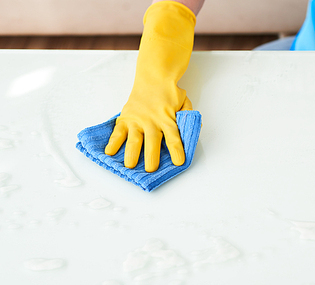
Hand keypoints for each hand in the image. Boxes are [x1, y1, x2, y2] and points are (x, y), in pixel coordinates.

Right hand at [104, 1, 195, 171]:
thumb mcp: (184, 102)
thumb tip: (195, 128)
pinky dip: (113, 141)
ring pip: (134, 138)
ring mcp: (137, 119)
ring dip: (131, 153)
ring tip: (129, 166)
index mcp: (168, 118)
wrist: (154, 76)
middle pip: (152, 141)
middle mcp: (152, 120)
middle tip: (151, 169)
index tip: (178, 162)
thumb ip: (188, 116)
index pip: (174, 137)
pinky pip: (118, 131)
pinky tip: (109, 152)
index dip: (176, 150)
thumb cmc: (170, 93)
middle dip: (151, 156)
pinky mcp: (126, 117)